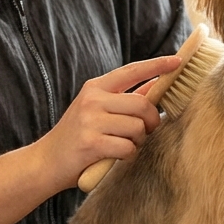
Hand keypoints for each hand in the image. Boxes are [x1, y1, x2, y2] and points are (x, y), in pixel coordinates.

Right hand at [39, 55, 181, 183]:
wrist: (46, 162)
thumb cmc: (77, 137)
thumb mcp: (96, 110)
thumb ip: (125, 99)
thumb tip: (157, 85)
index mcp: (95, 87)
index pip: (133, 71)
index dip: (157, 65)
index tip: (177, 61)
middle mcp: (93, 99)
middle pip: (143, 104)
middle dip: (152, 121)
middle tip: (147, 131)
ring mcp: (91, 120)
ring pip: (138, 128)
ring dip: (138, 141)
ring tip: (123, 145)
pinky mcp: (91, 143)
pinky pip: (128, 148)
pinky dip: (128, 155)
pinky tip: (114, 156)